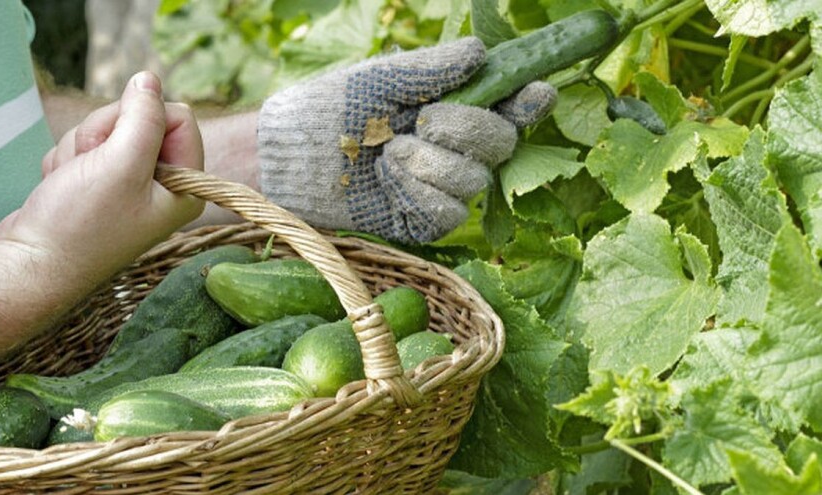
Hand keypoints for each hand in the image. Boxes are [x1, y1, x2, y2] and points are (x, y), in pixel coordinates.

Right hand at [0, 71, 203, 281]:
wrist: (29, 267)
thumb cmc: (80, 225)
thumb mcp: (121, 163)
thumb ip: (144, 117)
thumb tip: (150, 79)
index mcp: (186, 187)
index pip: (179, 116)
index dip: (142, 118)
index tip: (119, 146)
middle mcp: (163, 187)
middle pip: (140, 118)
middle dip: (105, 133)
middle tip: (92, 166)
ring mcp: (128, 187)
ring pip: (106, 130)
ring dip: (81, 148)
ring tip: (74, 182)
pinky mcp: (96, 186)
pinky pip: (84, 148)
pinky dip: (65, 162)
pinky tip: (60, 188)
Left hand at [257, 37, 556, 243]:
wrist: (292, 154)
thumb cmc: (333, 107)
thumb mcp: (382, 79)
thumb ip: (431, 69)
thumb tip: (481, 52)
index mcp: (453, 107)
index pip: (510, 106)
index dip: (530, 102)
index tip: (537, 93)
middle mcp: (456, 149)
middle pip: (503, 143)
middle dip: (466, 129)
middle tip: (422, 121)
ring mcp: (441, 189)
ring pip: (474, 181)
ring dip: (429, 163)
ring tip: (388, 153)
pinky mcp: (423, 222)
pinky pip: (448, 214)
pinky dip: (417, 193)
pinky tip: (386, 180)